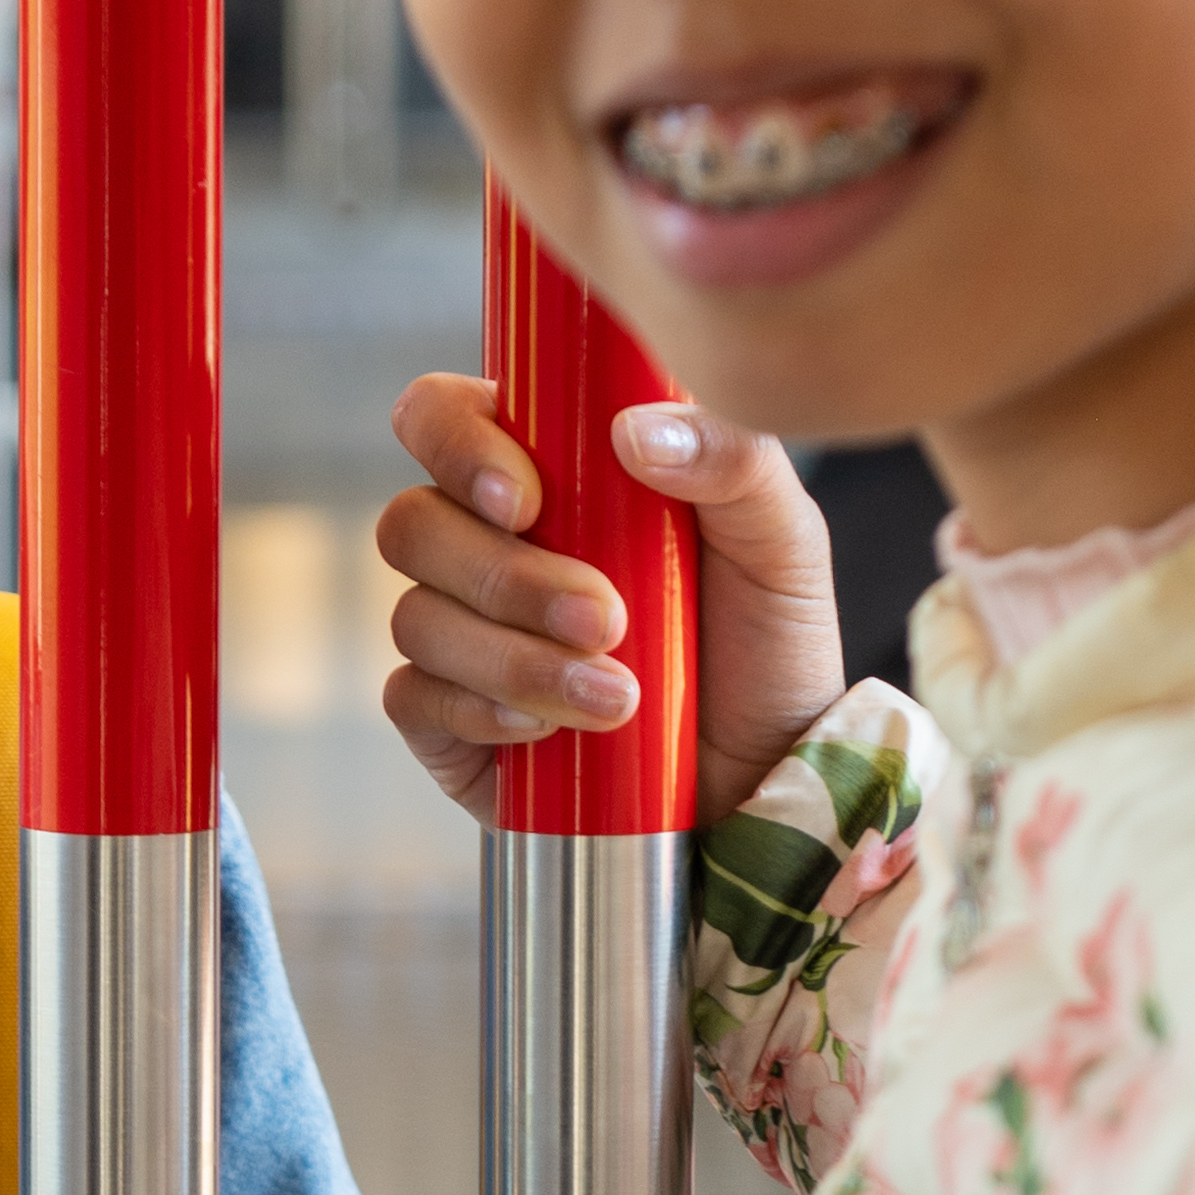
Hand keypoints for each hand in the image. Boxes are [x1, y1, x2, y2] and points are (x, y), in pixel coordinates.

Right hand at [377, 374, 849, 831]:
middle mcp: (486, 543)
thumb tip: (632, 430)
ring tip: (616, 699)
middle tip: (606, 621)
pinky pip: (413, 700)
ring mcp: (459, 631)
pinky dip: (480, 713)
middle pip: (413, 522)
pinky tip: (547, 734)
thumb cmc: (766, 646)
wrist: (761, 779)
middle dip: (506, 578)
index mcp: (547, 469)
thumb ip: (734, 460)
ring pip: (416, 619)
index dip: (456, 445)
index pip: (446, 416)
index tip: (525, 502)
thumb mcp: (781, 542)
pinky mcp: (447, 719)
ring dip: (515, 660)